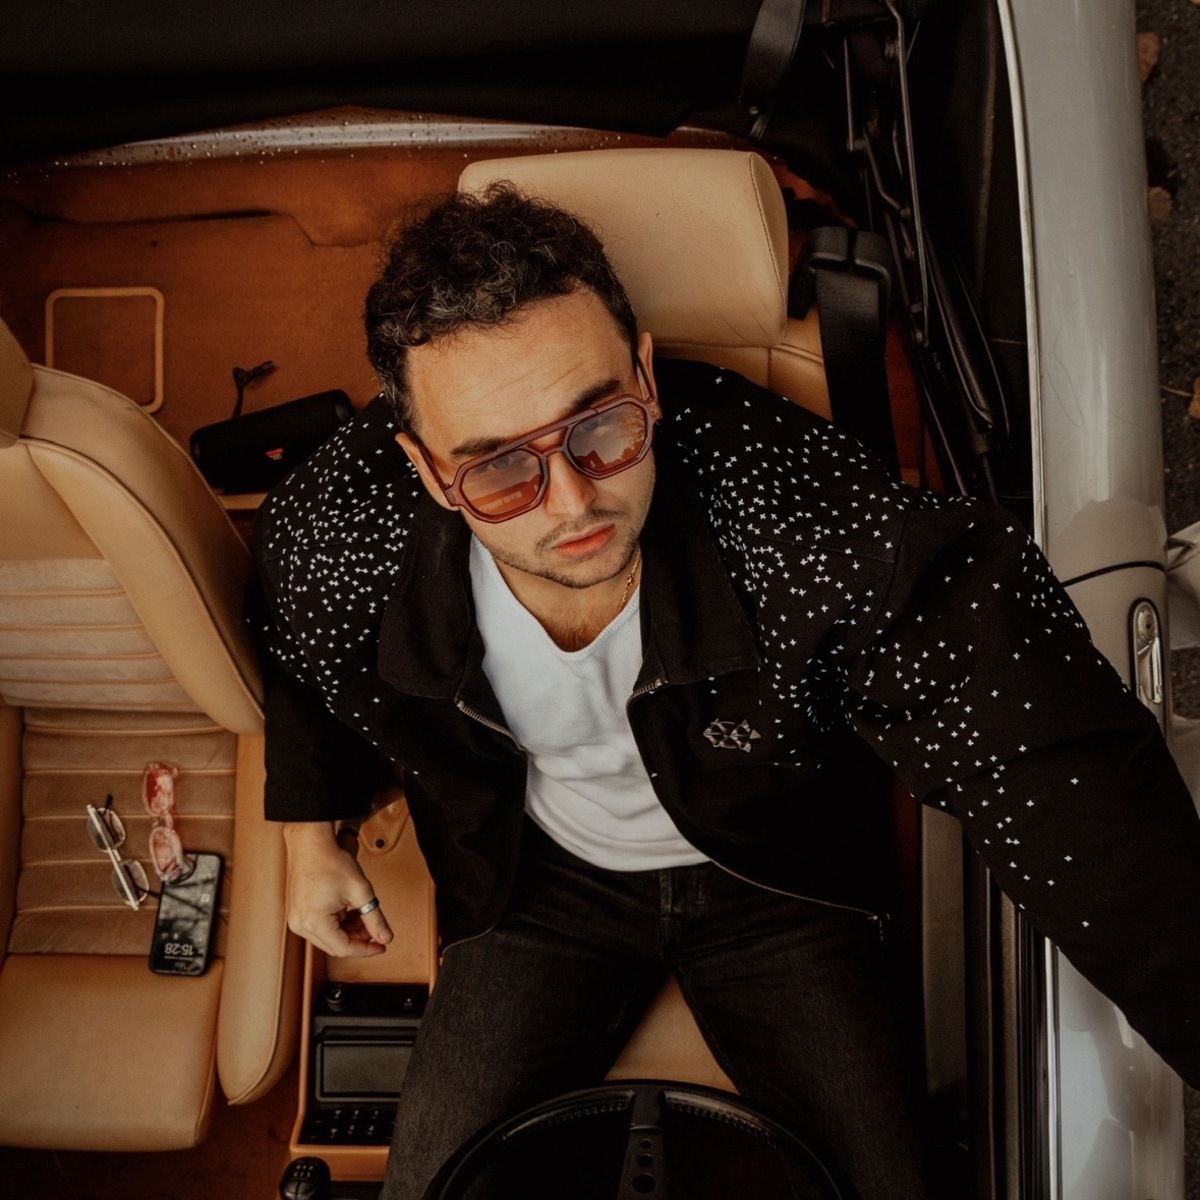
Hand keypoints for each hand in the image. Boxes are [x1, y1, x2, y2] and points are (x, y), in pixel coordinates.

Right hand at [282, 822, 393, 956]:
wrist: (310, 842)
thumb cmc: (331, 862)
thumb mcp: (361, 892)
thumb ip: (375, 918)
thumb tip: (385, 938)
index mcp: (314, 922)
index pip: (344, 949)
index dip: (366, 949)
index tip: (382, 946)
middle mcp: (301, 925)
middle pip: (335, 945)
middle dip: (358, 939)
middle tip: (376, 929)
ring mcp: (296, 919)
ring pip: (328, 937)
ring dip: (348, 931)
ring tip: (364, 915)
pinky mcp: (297, 912)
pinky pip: (319, 927)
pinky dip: (337, 924)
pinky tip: (349, 911)